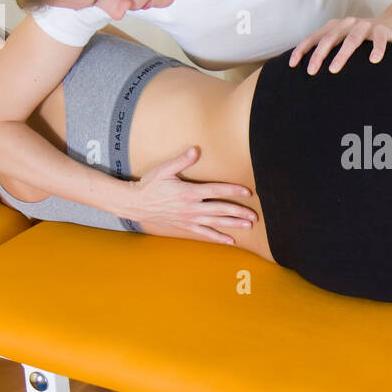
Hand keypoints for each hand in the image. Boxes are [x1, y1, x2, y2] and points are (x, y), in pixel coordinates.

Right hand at [125, 146, 257, 243]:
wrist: (136, 204)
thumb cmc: (150, 185)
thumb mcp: (164, 170)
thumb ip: (182, 161)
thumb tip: (196, 150)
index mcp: (188, 192)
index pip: (215, 191)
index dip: (232, 191)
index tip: (247, 192)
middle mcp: (191, 207)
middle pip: (220, 209)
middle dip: (238, 212)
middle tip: (254, 215)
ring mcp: (189, 218)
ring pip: (215, 223)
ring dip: (233, 224)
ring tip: (248, 226)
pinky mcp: (185, 226)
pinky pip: (204, 233)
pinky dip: (218, 237)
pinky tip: (230, 240)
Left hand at [288, 16, 391, 74]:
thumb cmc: (364, 38)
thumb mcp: (345, 41)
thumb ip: (331, 49)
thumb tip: (311, 70)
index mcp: (336, 27)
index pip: (315, 37)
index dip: (302, 49)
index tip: (293, 64)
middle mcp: (348, 24)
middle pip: (330, 38)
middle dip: (319, 55)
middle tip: (311, 71)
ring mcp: (365, 26)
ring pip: (352, 40)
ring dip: (342, 55)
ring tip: (334, 69)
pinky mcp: (382, 30)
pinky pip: (379, 39)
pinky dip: (377, 49)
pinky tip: (374, 60)